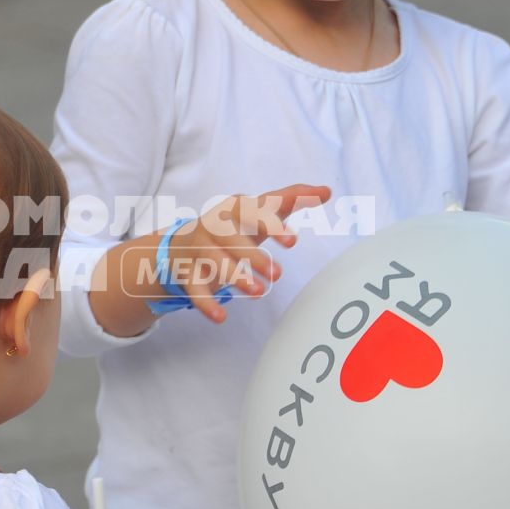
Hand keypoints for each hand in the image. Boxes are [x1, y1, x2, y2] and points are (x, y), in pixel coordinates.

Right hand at [157, 184, 331, 322]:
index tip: (293, 242)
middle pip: (231, 237)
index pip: (252, 212)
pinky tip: (221, 317)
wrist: (183, 244)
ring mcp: (198, 249)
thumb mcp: (258, 211)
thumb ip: (290, 199)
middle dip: (254, 256)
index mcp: (233, 208)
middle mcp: (212, 225)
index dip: (271, 226)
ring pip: (215, 262)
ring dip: (235, 277)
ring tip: (258, 292)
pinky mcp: (187, 273)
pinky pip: (195, 288)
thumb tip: (326, 191)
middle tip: (278, 275)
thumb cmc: (232, 226)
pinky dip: (206, 303)